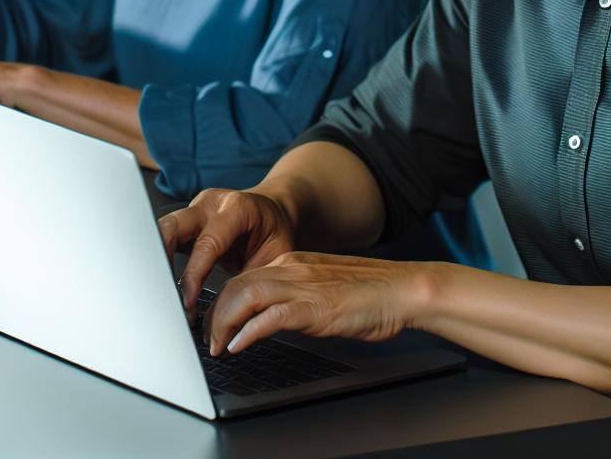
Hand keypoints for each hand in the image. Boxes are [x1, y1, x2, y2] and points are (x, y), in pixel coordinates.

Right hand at [158, 188, 298, 312]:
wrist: (275, 212)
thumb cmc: (276, 233)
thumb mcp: (276, 257)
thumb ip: (252, 283)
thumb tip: (233, 317)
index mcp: (236, 208)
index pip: (206, 245)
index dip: (193, 276)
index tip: (188, 302)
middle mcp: (210, 203)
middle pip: (171, 227)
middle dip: (160, 261)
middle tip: (160, 294)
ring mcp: (194, 208)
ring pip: (162, 230)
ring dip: (156, 261)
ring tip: (158, 292)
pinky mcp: (185, 220)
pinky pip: (165, 237)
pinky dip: (161, 259)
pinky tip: (161, 282)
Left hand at [204, 252, 426, 356]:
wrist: (402, 290)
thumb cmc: (368, 295)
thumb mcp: (320, 290)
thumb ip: (293, 297)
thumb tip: (267, 317)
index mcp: (291, 263)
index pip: (242, 278)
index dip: (220, 303)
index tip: (213, 324)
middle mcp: (291, 269)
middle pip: (235, 286)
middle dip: (214, 316)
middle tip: (208, 341)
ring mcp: (303, 286)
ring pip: (245, 296)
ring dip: (224, 323)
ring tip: (218, 347)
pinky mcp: (315, 307)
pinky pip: (271, 316)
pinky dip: (249, 331)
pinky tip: (239, 345)